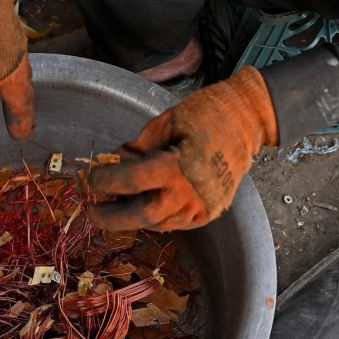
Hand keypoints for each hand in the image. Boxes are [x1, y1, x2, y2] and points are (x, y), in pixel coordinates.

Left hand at [87, 66, 278, 231]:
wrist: (248, 121)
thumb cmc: (206, 114)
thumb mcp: (163, 123)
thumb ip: (137, 148)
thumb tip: (113, 162)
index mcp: (176, 167)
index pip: (129, 182)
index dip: (105, 181)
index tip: (91, 177)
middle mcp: (189, 194)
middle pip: (139, 217)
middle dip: (111, 217)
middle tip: (92, 210)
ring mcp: (200, 207)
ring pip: (155, 224)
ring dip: (131, 216)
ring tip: (116, 204)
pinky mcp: (208, 213)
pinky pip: (173, 223)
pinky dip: (154, 216)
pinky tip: (144, 203)